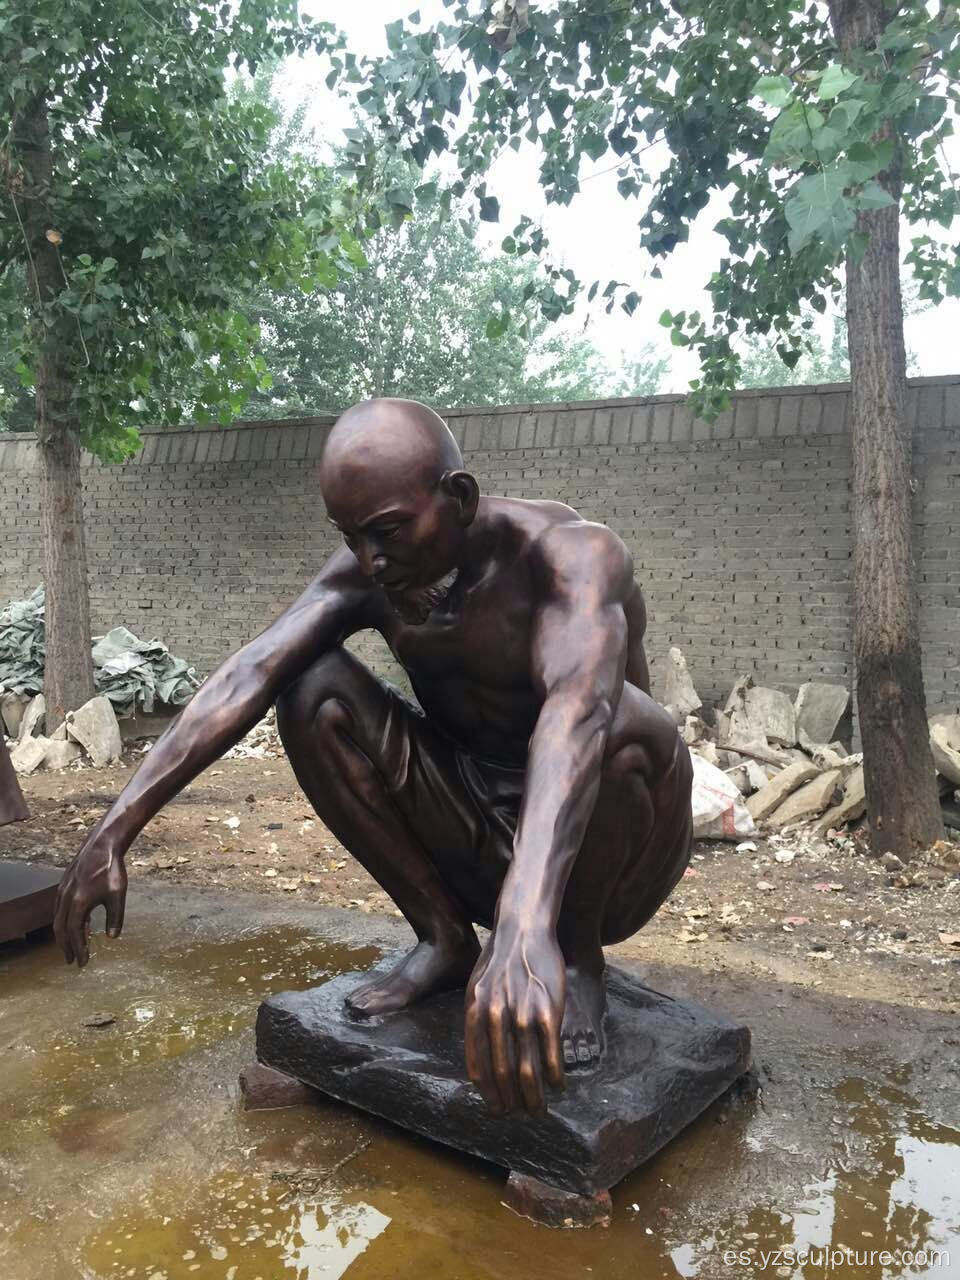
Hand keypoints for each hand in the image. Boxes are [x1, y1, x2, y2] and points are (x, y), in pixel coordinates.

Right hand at [53, 830, 127, 966]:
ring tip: (71, 945)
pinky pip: (59, 907)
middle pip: (61, 929)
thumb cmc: (111, 869)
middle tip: (71, 960)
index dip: (78, 950)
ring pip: (57, 918)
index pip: (74, 933)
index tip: (82, 963)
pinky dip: (64, 920)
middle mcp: (66, 898)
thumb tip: (112, 937)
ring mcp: (63, 890)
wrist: (103, 844)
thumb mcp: (118, 895)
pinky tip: (74, 923)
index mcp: (78, 903)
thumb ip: (115, 918)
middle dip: (66, 946)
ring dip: (63, 934)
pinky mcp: (64, 883)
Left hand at [464, 922, 565, 1113]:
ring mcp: (522, 1014)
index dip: (488, 1094)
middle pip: (503, 1074)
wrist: (523, 928)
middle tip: (518, 1116)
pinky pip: (551, 1053)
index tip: (496, 1109)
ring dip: (534, 1097)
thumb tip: (481, 1054)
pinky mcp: (547, 1010)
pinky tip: (558, 1085)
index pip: (479, 1068)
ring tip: (539, 1110)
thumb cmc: (499, 959)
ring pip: (527, 1070)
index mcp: (475, 1014)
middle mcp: (495, 1017)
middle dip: (511, 1102)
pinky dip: (555, 1076)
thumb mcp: (477, 987)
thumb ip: (478, 1020)